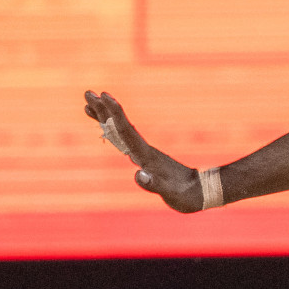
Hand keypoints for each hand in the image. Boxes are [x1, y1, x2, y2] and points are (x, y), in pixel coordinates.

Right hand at [84, 90, 205, 212]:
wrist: (200, 192)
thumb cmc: (185, 195)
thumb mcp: (170, 193)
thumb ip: (154, 184)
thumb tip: (138, 175)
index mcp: (146, 155)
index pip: (126, 131)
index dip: (114, 114)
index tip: (103, 96)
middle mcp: (144, 150)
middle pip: (120, 126)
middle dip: (104, 110)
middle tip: (87, 93)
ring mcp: (145, 153)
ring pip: (121, 131)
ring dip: (105, 118)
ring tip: (88, 106)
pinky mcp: (146, 158)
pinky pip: (125, 141)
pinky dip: (114, 132)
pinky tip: (108, 129)